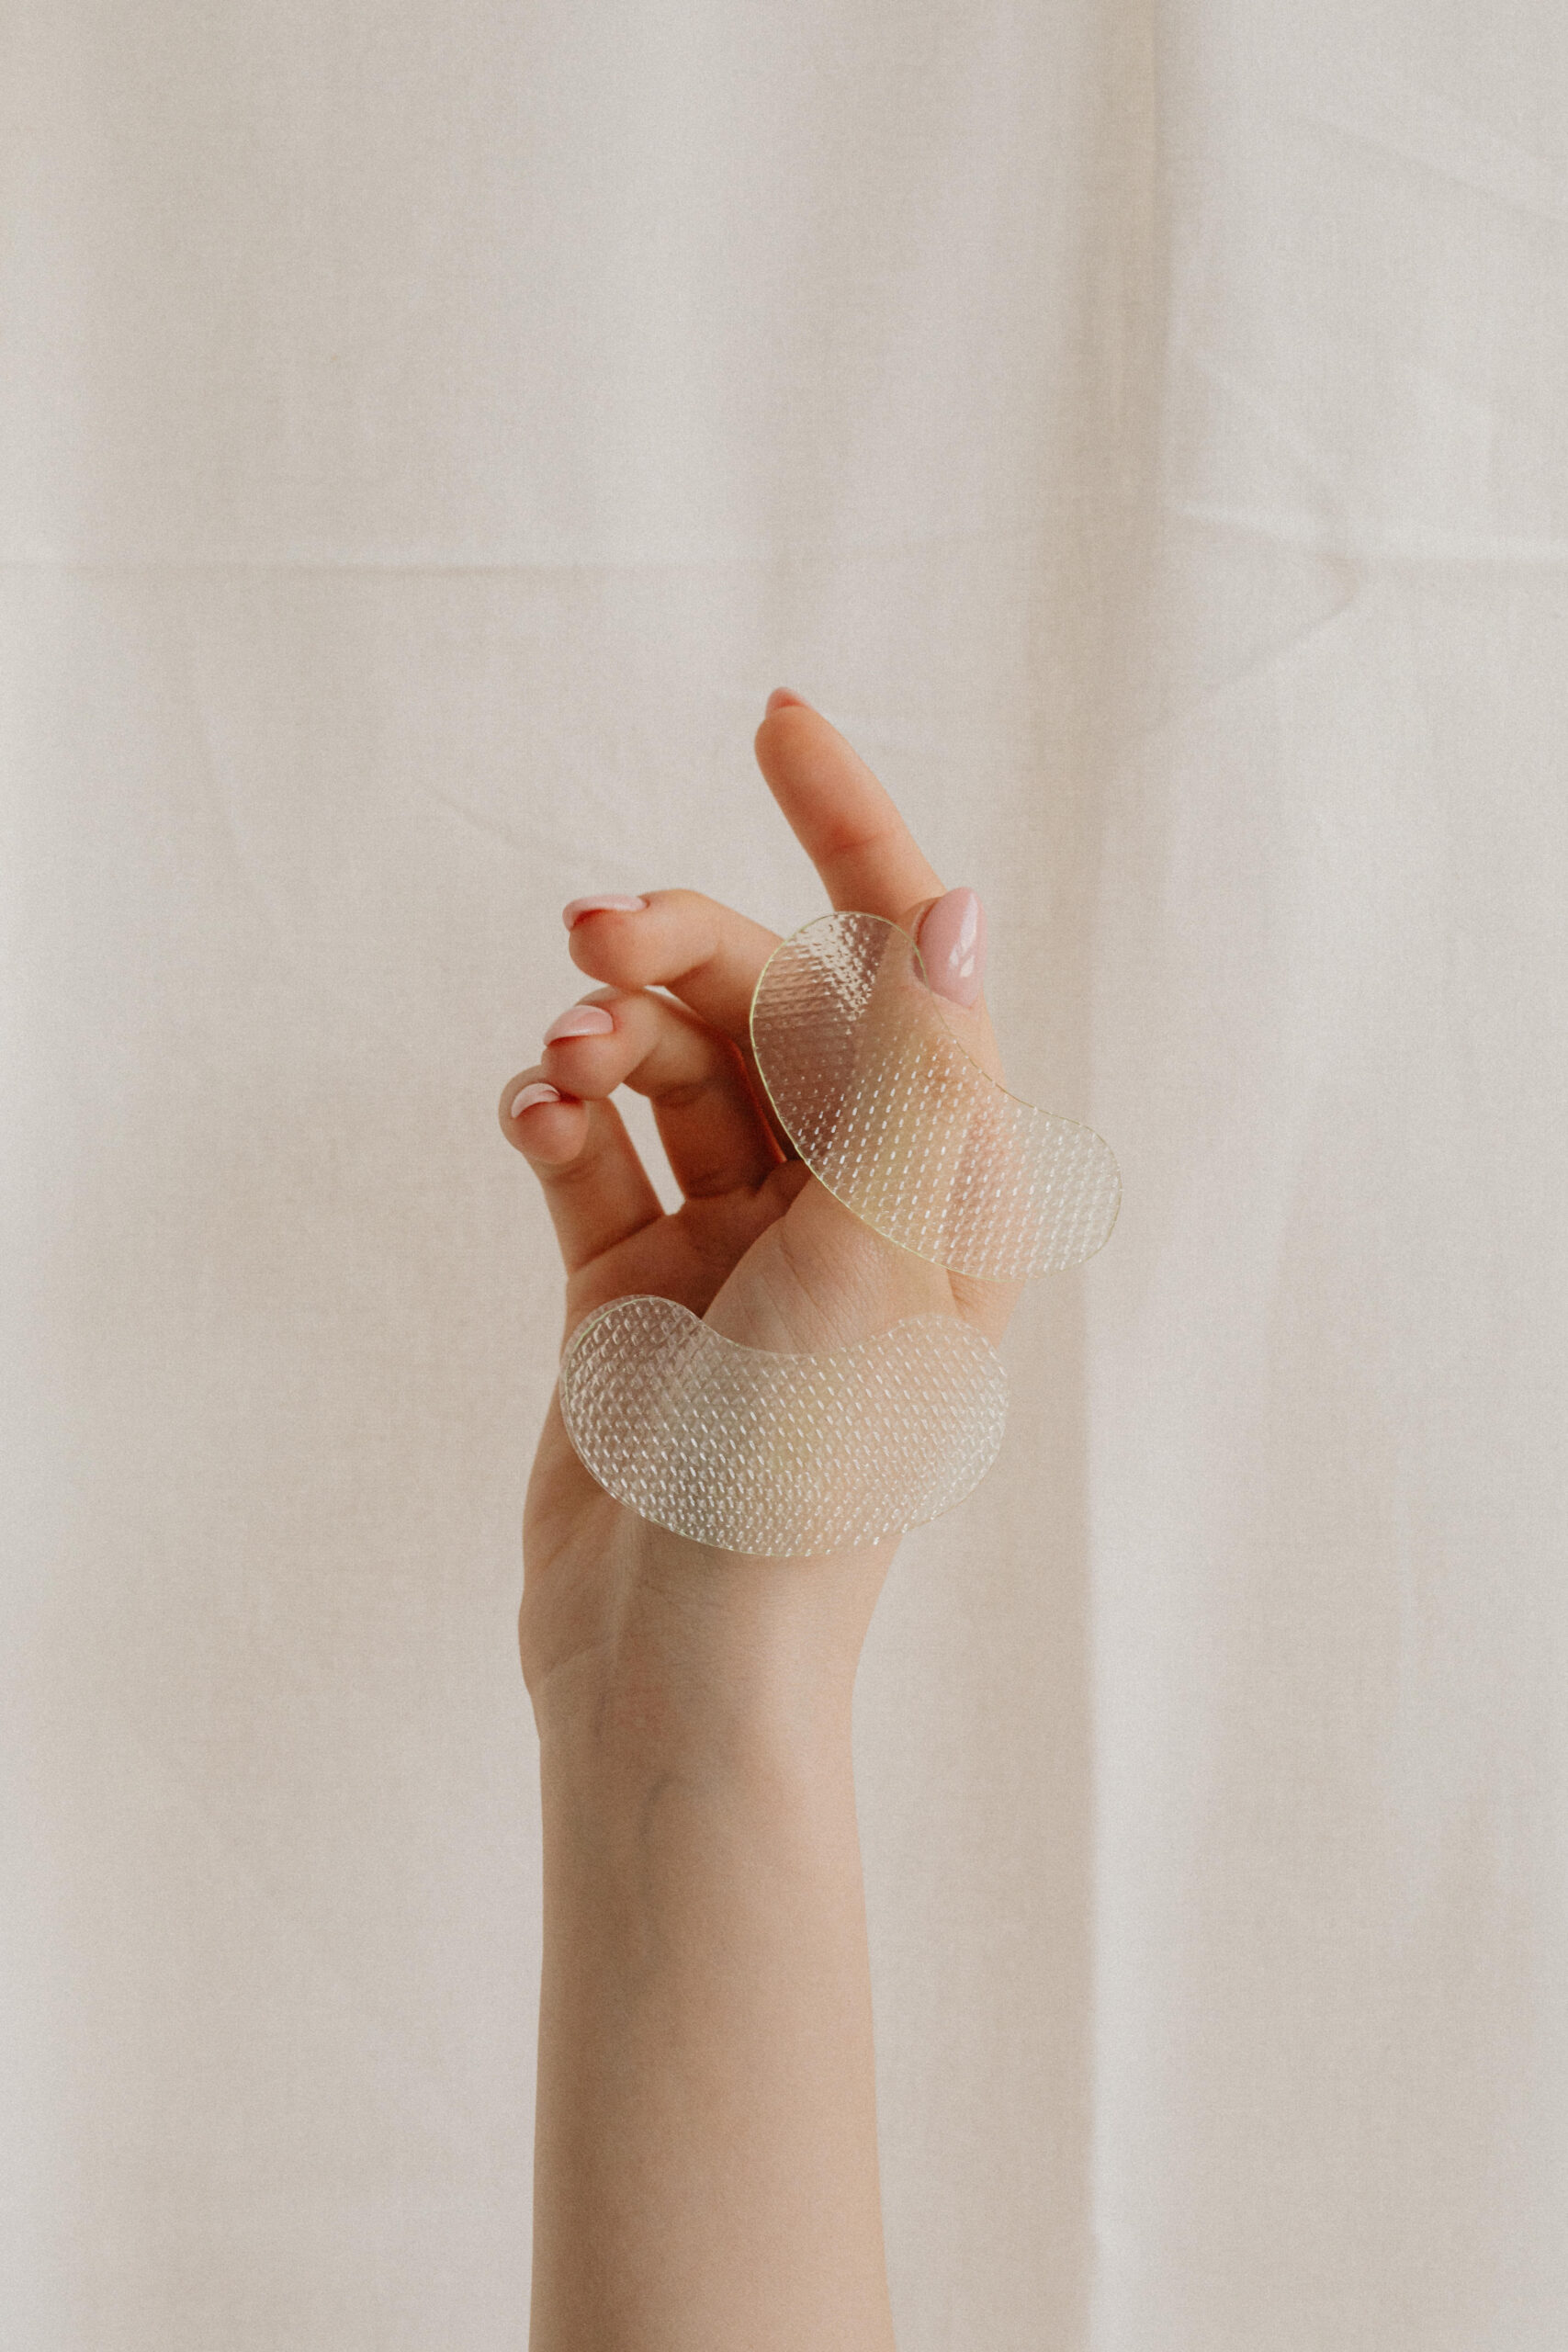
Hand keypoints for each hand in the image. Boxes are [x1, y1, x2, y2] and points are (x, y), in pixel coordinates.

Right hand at [499, 693, 1014, 1733]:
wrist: (671, 1665)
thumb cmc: (799, 1483)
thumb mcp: (871, 1265)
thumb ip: (901, 1085)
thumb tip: (955, 911)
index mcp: (943, 1189)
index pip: (909, 968)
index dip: (856, 834)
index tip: (779, 716)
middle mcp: (849, 1200)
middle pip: (768, 1005)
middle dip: (688, 952)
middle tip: (598, 934)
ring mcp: (736, 1240)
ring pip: (670, 1069)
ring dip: (611, 1038)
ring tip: (561, 1066)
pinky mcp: (632, 1282)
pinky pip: (592, 1152)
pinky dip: (557, 1116)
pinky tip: (533, 1113)